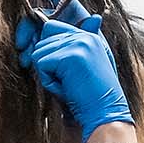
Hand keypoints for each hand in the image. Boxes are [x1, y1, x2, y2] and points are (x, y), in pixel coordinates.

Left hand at [16, 17, 132, 142]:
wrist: (105, 115)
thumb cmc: (90, 99)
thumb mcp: (79, 69)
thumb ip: (65, 51)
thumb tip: (44, 34)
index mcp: (89, 37)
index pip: (51, 27)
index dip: (46, 49)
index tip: (54, 68)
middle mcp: (85, 36)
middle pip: (42, 41)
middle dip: (47, 65)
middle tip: (67, 82)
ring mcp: (79, 43)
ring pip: (39, 52)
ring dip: (47, 74)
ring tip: (68, 85)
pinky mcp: (71, 56)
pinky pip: (41, 64)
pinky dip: (48, 82)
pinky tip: (66, 88)